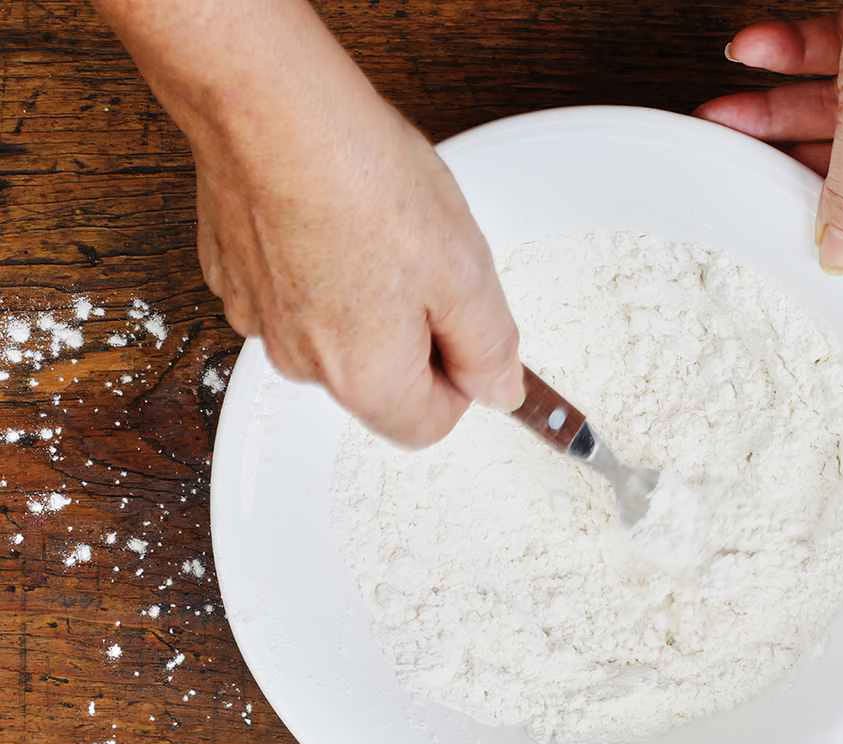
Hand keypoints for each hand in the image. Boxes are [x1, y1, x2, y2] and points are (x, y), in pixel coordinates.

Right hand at [96, 0, 523, 446]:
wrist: (268, 108)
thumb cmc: (363, 183)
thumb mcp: (465, 274)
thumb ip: (489, 348)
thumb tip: (499, 391)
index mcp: (364, 379)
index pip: (428, 426)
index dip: (460, 379)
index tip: (466, 327)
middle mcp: (303, 365)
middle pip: (380, 382)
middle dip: (414, 335)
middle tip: (425, 263)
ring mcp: (259, 320)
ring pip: (336, 334)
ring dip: (366, 298)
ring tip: (376, 228)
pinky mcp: (233, 275)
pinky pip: (295, 293)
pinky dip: (318, 267)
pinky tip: (331, 216)